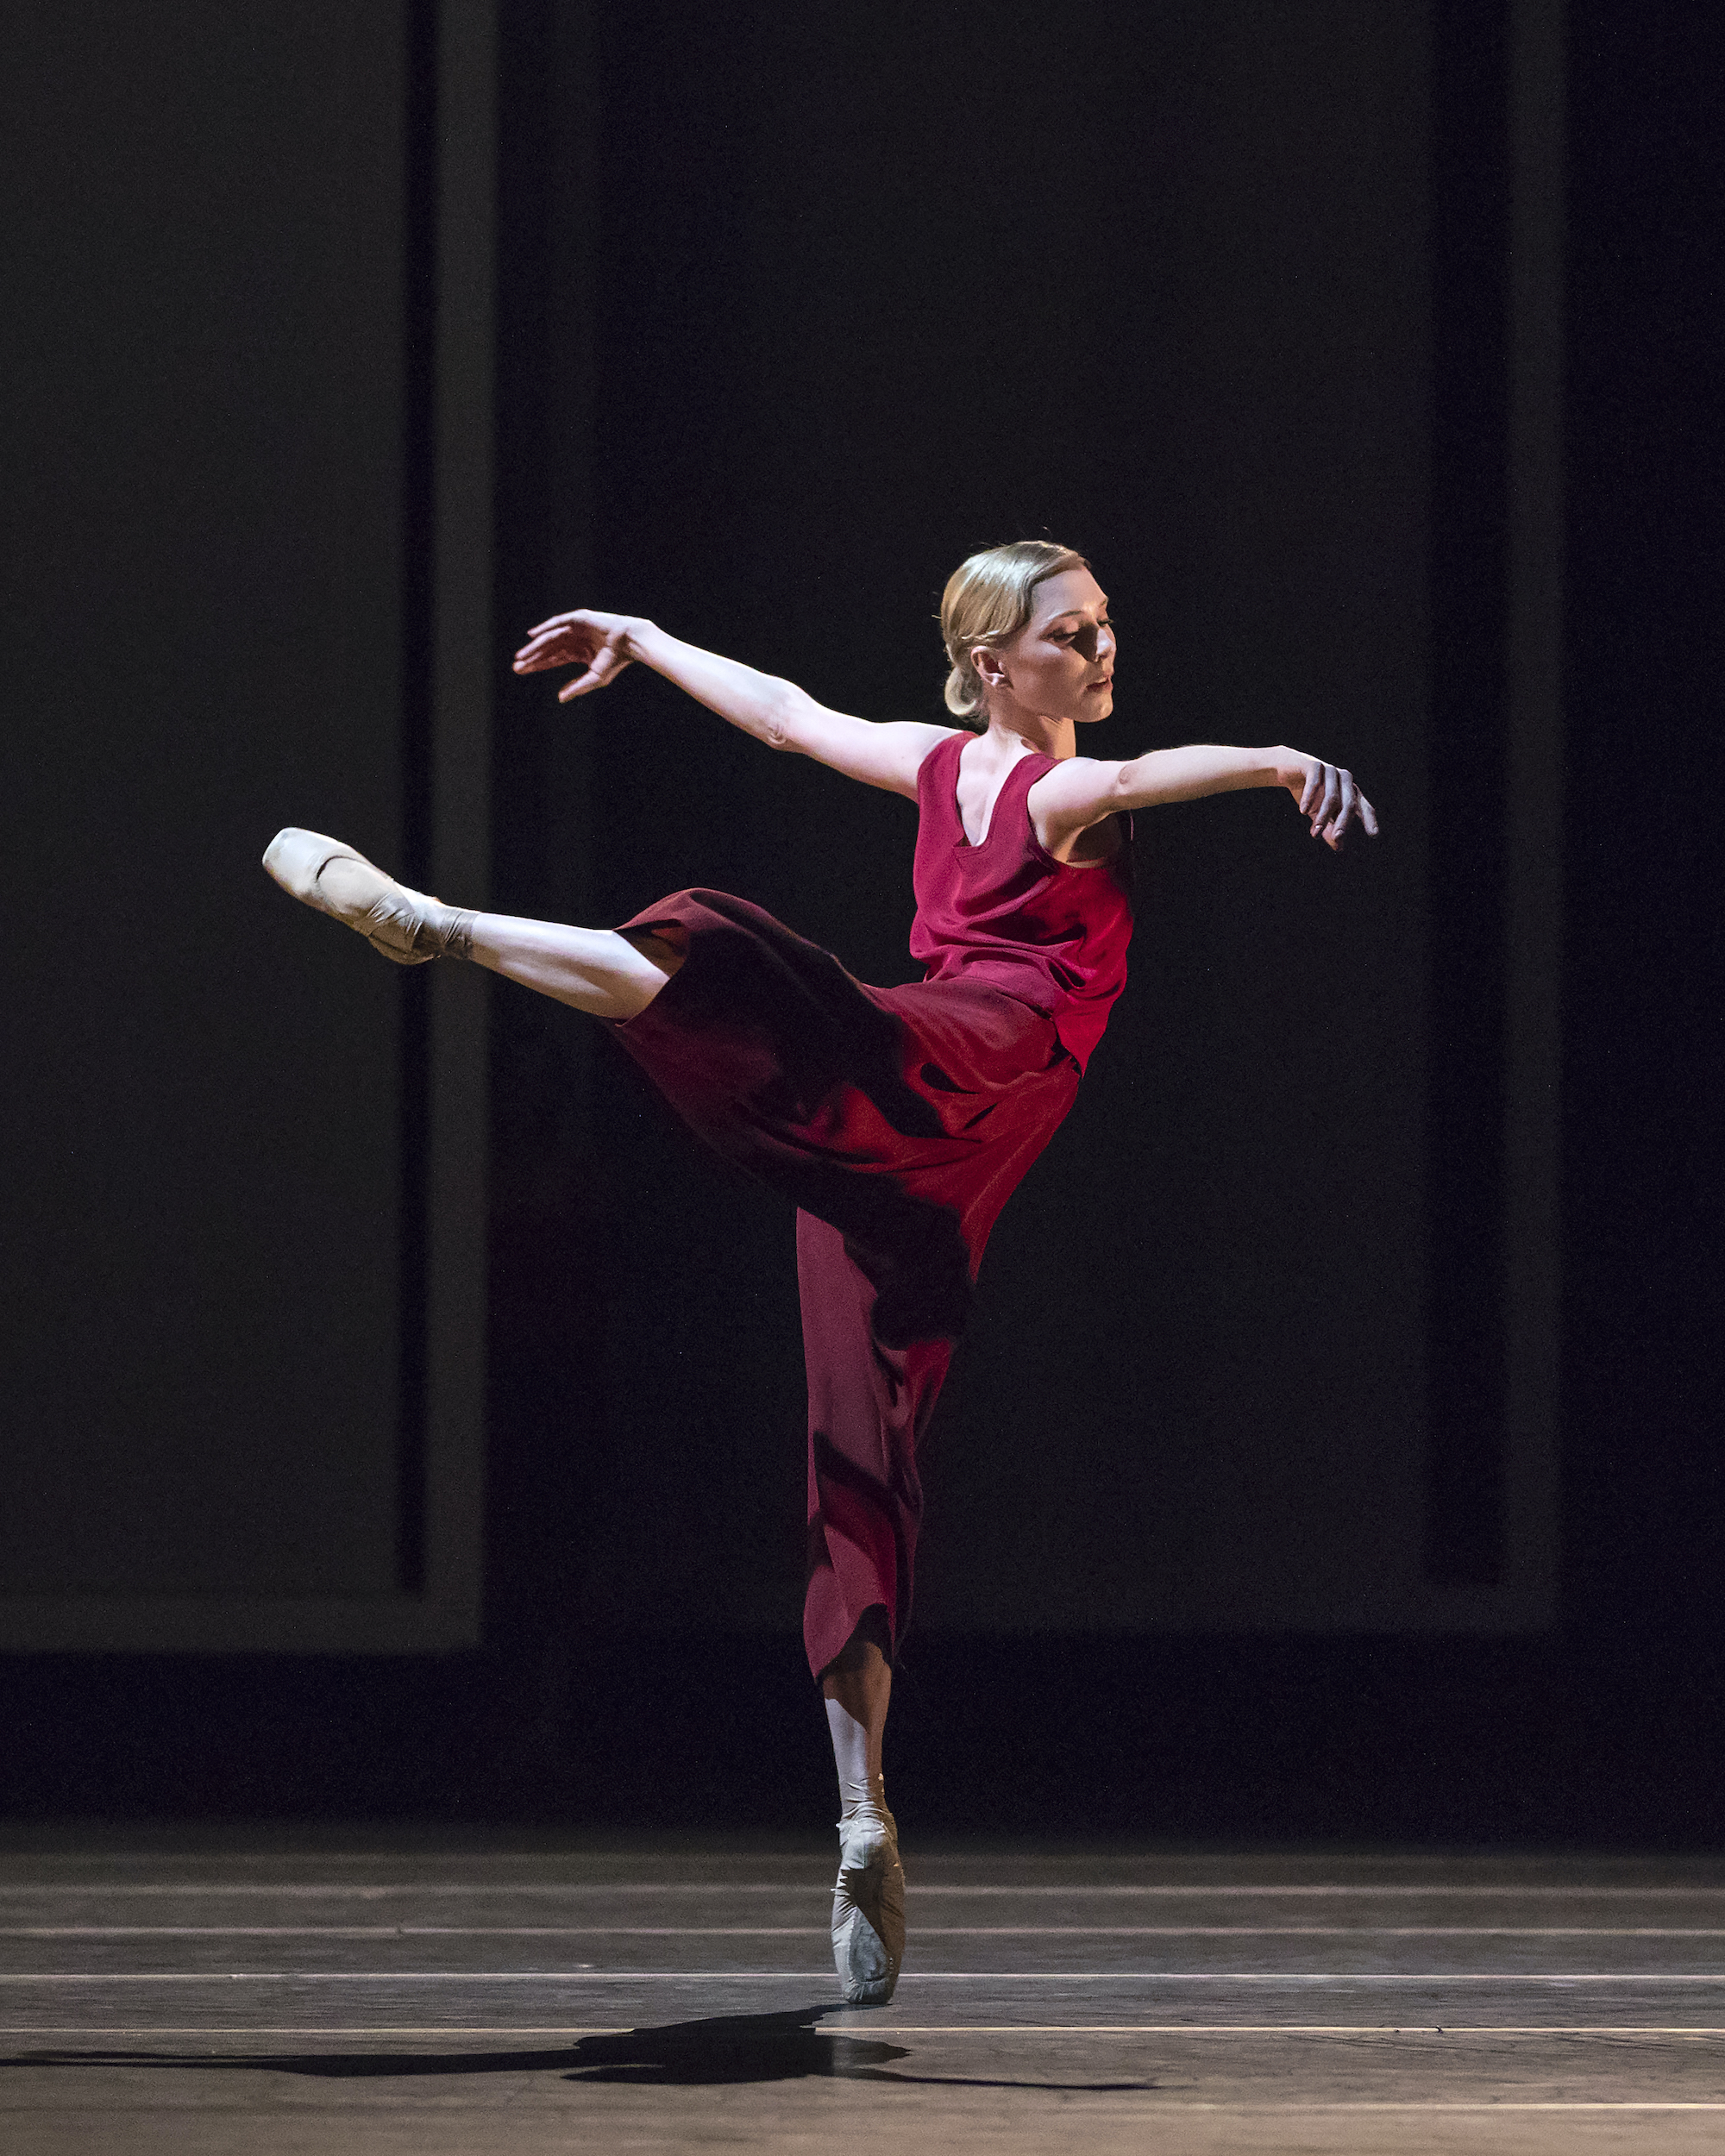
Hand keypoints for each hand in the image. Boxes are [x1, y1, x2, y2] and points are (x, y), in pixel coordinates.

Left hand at [512, 609, 641, 700]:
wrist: (628, 643)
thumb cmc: (615, 661)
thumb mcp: (595, 679)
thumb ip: (577, 687)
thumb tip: (560, 698)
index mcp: (579, 653)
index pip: (553, 658)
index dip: (537, 664)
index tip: (522, 670)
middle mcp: (575, 640)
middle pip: (548, 649)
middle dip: (532, 657)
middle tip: (516, 666)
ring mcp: (576, 628)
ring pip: (550, 637)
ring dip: (535, 646)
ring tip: (521, 656)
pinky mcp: (579, 618)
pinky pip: (558, 623)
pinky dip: (545, 627)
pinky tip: (532, 635)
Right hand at [1279, 751, 1378, 851]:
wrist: (1287, 769)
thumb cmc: (1308, 794)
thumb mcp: (1318, 815)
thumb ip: (1329, 830)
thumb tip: (1339, 848)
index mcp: (1350, 791)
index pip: (1363, 807)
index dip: (1369, 820)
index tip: (1373, 835)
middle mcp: (1345, 779)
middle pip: (1349, 804)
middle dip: (1343, 822)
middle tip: (1337, 838)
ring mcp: (1331, 770)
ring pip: (1332, 796)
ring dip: (1323, 816)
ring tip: (1315, 832)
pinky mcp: (1314, 765)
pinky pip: (1315, 782)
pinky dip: (1309, 798)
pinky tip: (1303, 811)